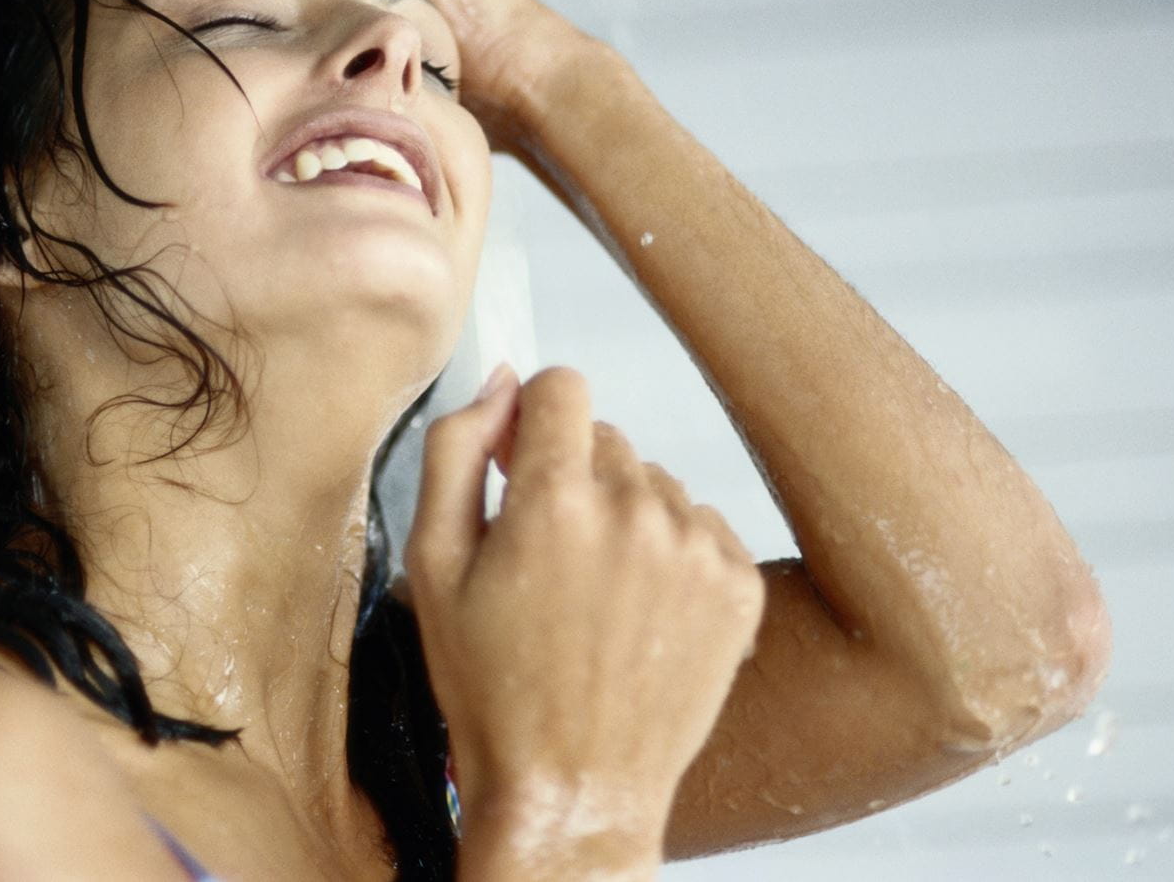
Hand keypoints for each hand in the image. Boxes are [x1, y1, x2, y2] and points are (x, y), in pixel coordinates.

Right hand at [408, 365, 763, 870]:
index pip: (561, 386)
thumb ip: (455, 452)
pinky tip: (640, 613)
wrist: (573, 790)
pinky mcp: (739, 586)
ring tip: (595, 598)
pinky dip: (672, 555)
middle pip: (606, 439)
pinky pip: (701, 526)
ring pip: (654, 484)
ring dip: (624, 518)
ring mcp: (695, 549)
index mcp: (554, 499)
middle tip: (546, 561)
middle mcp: (636, 511)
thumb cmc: (494, 691)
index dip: (531, 420)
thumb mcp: (433, 566)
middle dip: (572, 479)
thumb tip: (498, 383)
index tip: (519, 464)